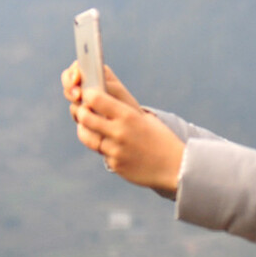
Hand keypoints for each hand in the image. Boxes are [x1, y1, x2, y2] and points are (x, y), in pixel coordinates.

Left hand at [61, 62, 183, 192]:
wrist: (175, 167)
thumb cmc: (159, 137)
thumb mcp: (143, 117)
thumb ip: (121, 105)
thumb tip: (102, 90)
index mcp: (128, 116)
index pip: (95, 99)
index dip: (87, 96)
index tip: (88, 95)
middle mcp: (119, 132)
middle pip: (85, 117)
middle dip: (80, 112)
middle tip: (82, 110)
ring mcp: (115, 150)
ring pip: (86, 137)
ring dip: (84, 130)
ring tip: (88, 127)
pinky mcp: (115, 164)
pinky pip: (100, 152)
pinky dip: (102, 147)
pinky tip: (111, 145)